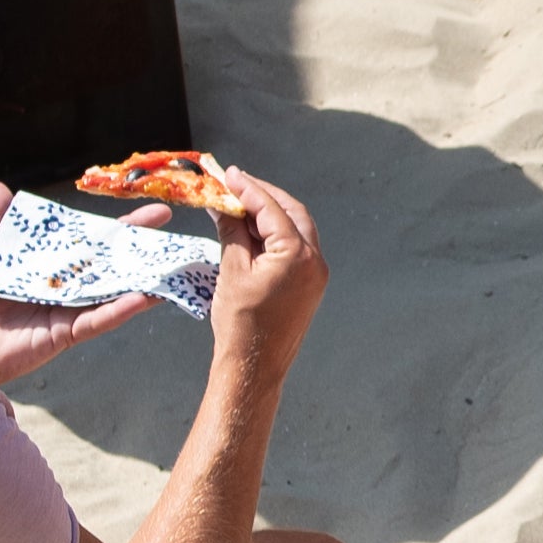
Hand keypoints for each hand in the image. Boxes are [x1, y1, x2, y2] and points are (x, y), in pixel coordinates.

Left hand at [0, 181, 163, 387]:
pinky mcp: (69, 333)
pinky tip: (141, 299)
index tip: (157, 213)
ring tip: (169, 271)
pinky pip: (99, 320)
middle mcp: (71, 285)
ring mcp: (73, 310)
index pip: (96, 242)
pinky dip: (120, 310)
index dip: (125, 228)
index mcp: (57, 264)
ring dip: (143, 283)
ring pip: (115, 294)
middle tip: (175, 238)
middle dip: (144, 252)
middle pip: (114, 265)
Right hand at [206, 163, 327, 383]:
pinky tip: (252, 232)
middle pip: (292, 213)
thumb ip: (232, 231)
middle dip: (264, 196)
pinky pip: (296, 249)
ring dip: (270, 215)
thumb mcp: (232, 270)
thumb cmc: (240, 323)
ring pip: (297, 230)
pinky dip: (276, 236)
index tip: (228, 174)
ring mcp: (317, 274)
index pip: (272, 208)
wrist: (254, 367)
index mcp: (298, 255)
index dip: (248, 188)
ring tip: (240, 206)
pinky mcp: (311, 286)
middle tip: (236, 185)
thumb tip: (225, 204)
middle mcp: (315, 261)